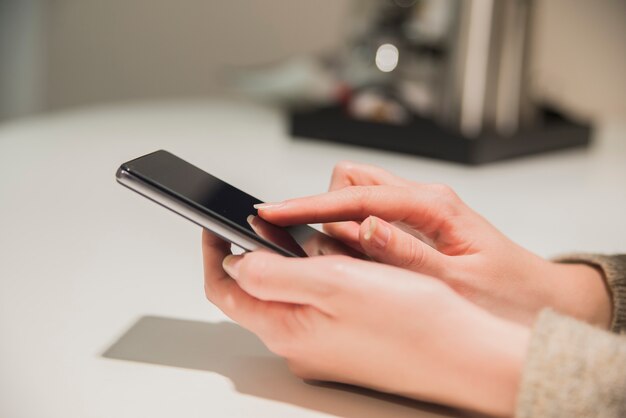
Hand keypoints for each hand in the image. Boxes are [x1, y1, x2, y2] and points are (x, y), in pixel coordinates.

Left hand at [202, 230, 528, 416]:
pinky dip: (325, 279)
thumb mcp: (335, 284)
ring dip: (298, 264)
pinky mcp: (346, 342)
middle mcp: (299, 344)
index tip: (215, 221)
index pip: (225, 289)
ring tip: (325, 247)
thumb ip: (274, 274)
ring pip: (292, 294)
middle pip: (257, 291)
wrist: (468, 355)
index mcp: (287, 329)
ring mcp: (323, 346)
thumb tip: (234, 263)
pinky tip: (352, 269)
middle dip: (262, 253)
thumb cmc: (412, 322)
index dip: (214, 252)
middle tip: (279, 227)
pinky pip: (320, 303)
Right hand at [255, 162, 611, 327]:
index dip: (309, 205)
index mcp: (432, 205)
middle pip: (351, 182)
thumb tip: (361, 227)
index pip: (356, 196)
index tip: (272, 214)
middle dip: (321, 208)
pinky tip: (356, 261)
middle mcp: (422, 199)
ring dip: (337, 221)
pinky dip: (353, 234)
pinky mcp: (414, 225)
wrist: (540, 296)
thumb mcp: (456, 280)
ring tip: (334, 260)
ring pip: (358, 196)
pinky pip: (370, 217)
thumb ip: (406, 253)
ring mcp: (417, 210)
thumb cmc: (506, 291)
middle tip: (305, 246)